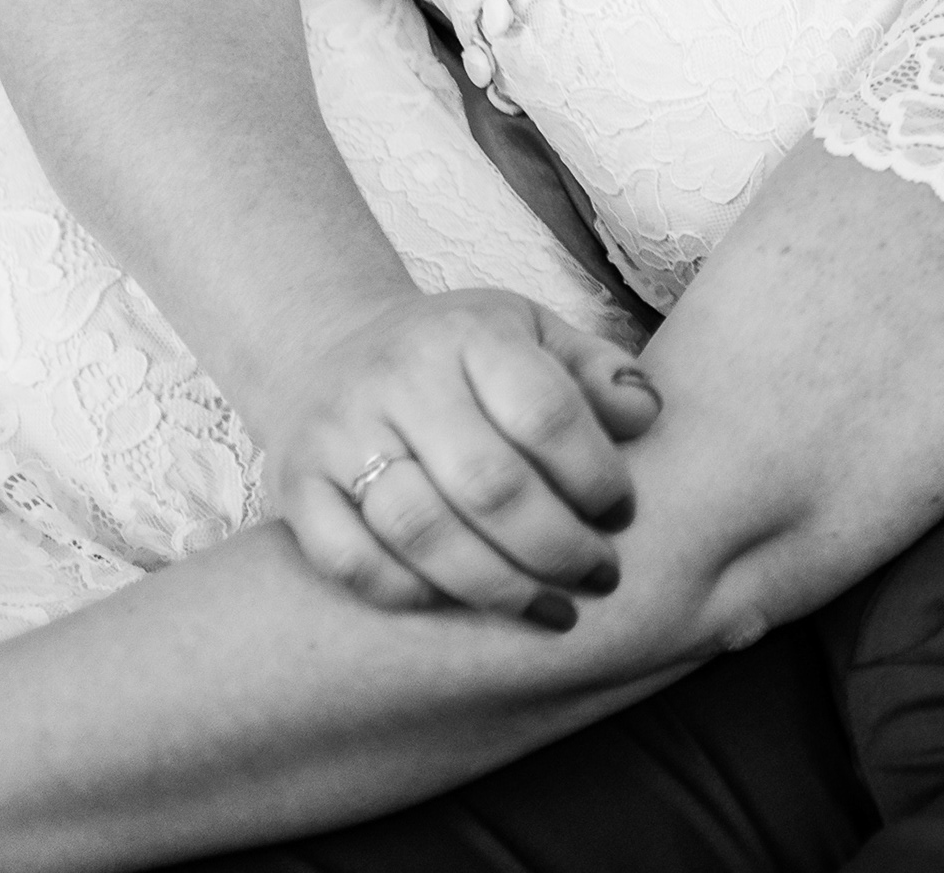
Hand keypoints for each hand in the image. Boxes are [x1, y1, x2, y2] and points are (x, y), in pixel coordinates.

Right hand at [258, 289, 659, 625]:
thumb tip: (649, 416)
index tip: (623, 513)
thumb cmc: (462, 355)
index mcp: (470, 333)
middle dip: (558, 546)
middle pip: (489, 485)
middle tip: (600, 576)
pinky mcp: (294, 488)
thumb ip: (598, 372)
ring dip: (497, 585)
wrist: (332, 348)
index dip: (595, 476)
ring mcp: (337, 434)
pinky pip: (352, 563)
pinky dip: (412, 596)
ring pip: (422, 533)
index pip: (546, 414)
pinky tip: (462, 608)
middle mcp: (397, 378)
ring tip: (552, 609)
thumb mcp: (535, 335)